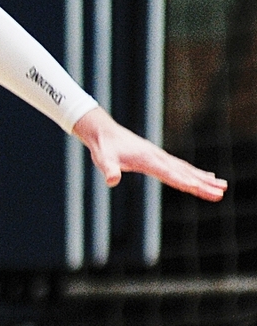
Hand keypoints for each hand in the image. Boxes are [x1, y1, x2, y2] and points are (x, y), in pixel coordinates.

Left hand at [73, 107, 226, 200]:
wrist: (105, 132)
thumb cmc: (104, 148)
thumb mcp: (102, 159)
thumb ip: (109, 169)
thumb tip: (111, 180)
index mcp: (148, 160)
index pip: (169, 174)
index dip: (183, 182)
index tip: (198, 189)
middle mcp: (159, 158)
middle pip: (185, 173)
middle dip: (202, 184)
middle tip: (221, 193)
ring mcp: (161, 157)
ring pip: (187, 170)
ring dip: (205, 179)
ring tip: (223, 186)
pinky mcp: (160, 158)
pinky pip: (182, 167)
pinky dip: (196, 173)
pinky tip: (207, 177)